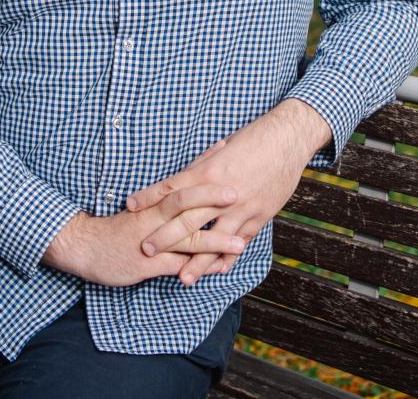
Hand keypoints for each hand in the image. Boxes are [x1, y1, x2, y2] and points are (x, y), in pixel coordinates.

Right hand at [42, 182, 246, 286]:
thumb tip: (190, 190)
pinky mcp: (147, 263)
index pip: (182, 178)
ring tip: (240, 243)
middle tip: (238, 192)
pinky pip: (177, 266)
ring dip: (215, 240)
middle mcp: (153, 217)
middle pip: (185, 203)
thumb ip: (165, 201)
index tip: (225, 149)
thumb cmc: (115, 227)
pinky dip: (198, 267)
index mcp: (153, 201)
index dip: (203, 163)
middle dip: (212, 198)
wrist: (83, 246)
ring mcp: (151, 240)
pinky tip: (219, 269)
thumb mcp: (141, 209)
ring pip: (186, 238)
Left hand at [127, 99, 330, 284]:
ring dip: (198, 261)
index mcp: (208, 172)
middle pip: (187, 219)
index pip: (171, 188)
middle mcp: (221, 193)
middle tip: (145, 250)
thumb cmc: (253, 139)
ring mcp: (242, 207)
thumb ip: (203, 166)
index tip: (130, 206)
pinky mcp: (260, 215)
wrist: (287, 139)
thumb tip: (184, 179)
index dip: (150, 197)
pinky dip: (229, 257)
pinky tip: (217, 270)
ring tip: (183, 278)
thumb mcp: (222, 150)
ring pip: (215, 239)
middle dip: (165, 237)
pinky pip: (241, 241)